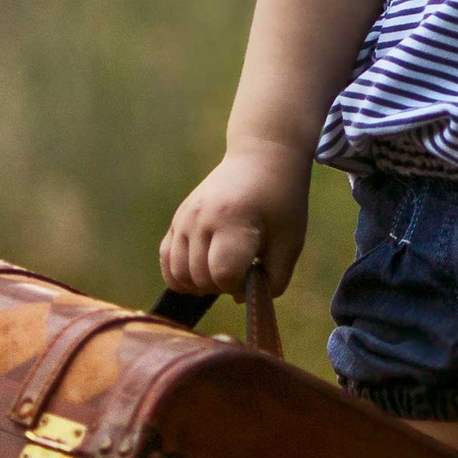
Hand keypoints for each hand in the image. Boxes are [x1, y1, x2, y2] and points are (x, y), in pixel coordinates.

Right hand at [159, 142, 309, 302]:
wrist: (262, 158)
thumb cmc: (282, 201)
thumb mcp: (291, 240)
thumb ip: (274, 278)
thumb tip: (242, 299)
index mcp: (233, 221)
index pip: (222, 274)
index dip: (239, 284)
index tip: (255, 271)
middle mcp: (202, 219)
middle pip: (199, 277)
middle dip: (221, 285)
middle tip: (243, 269)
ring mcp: (185, 218)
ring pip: (178, 273)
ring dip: (200, 283)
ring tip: (223, 269)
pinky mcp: (178, 218)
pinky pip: (166, 258)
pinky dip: (179, 273)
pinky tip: (201, 270)